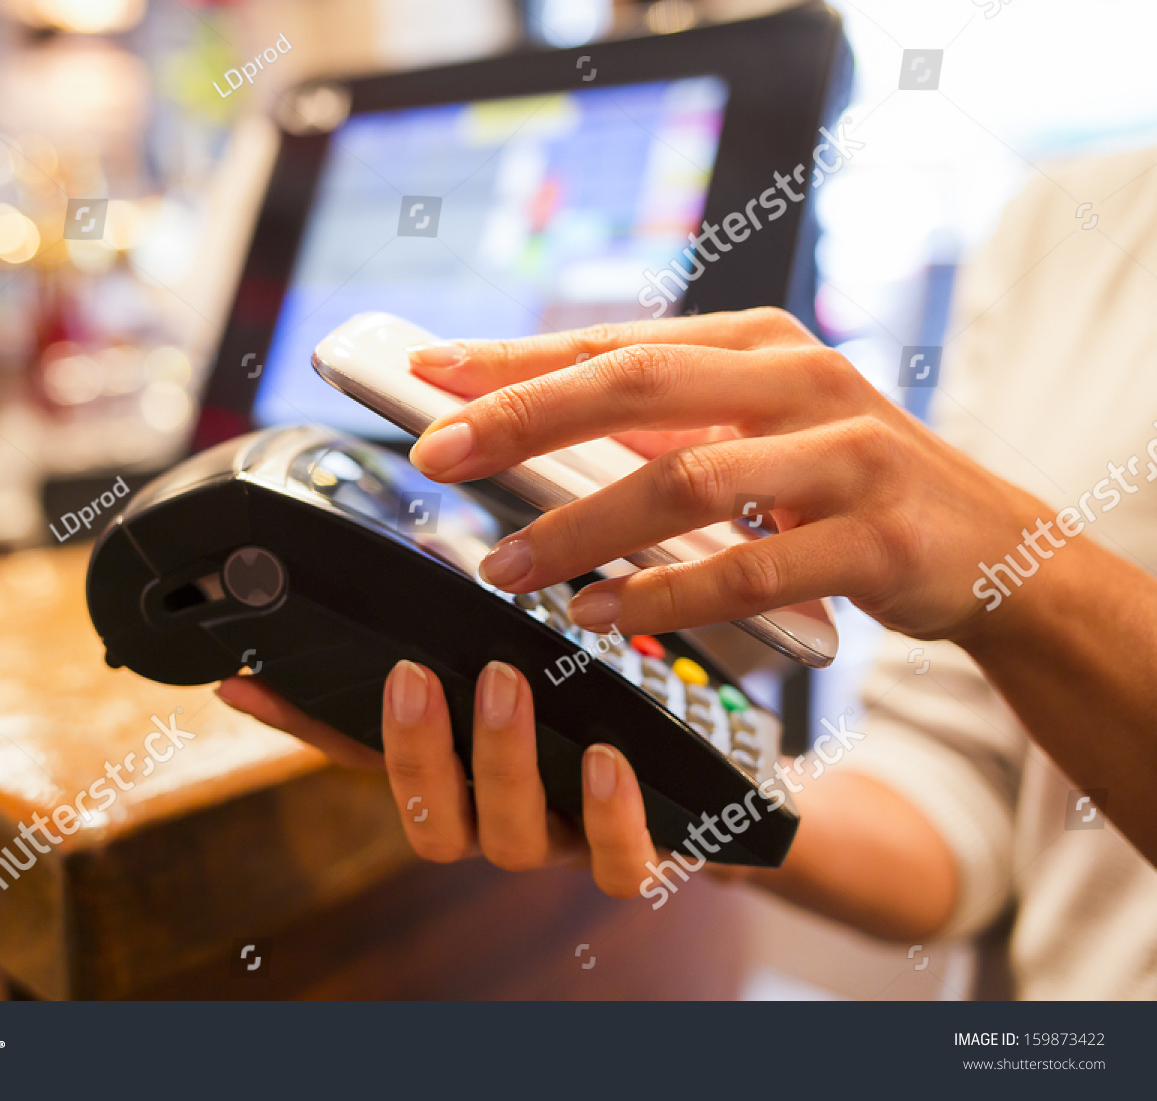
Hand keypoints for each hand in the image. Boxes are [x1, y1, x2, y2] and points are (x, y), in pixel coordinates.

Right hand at [215, 661, 664, 895]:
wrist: (707, 796)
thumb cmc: (590, 717)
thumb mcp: (517, 667)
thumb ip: (456, 643)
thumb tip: (374, 586)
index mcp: (458, 779)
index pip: (361, 759)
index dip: (302, 729)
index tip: (247, 684)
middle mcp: (496, 820)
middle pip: (430, 821)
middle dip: (415, 750)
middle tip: (415, 674)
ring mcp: (561, 843)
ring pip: (511, 840)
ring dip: (501, 762)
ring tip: (506, 685)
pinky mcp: (630, 855)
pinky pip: (614, 863)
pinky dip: (605, 816)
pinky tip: (602, 758)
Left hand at [403, 308, 1045, 643]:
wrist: (990, 544)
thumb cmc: (845, 486)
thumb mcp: (757, 433)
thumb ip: (665, 429)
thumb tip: (529, 435)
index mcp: (757, 345)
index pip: (612, 344)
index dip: (514, 359)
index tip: (424, 371)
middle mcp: (800, 379)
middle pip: (634, 387)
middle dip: (522, 417)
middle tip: (435, 454)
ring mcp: (845, 454)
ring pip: (684, 483)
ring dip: (580, 527)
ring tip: (505, 567)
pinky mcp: (876, 537)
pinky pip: (750, 568)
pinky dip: (665, 593)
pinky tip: (602, 612)